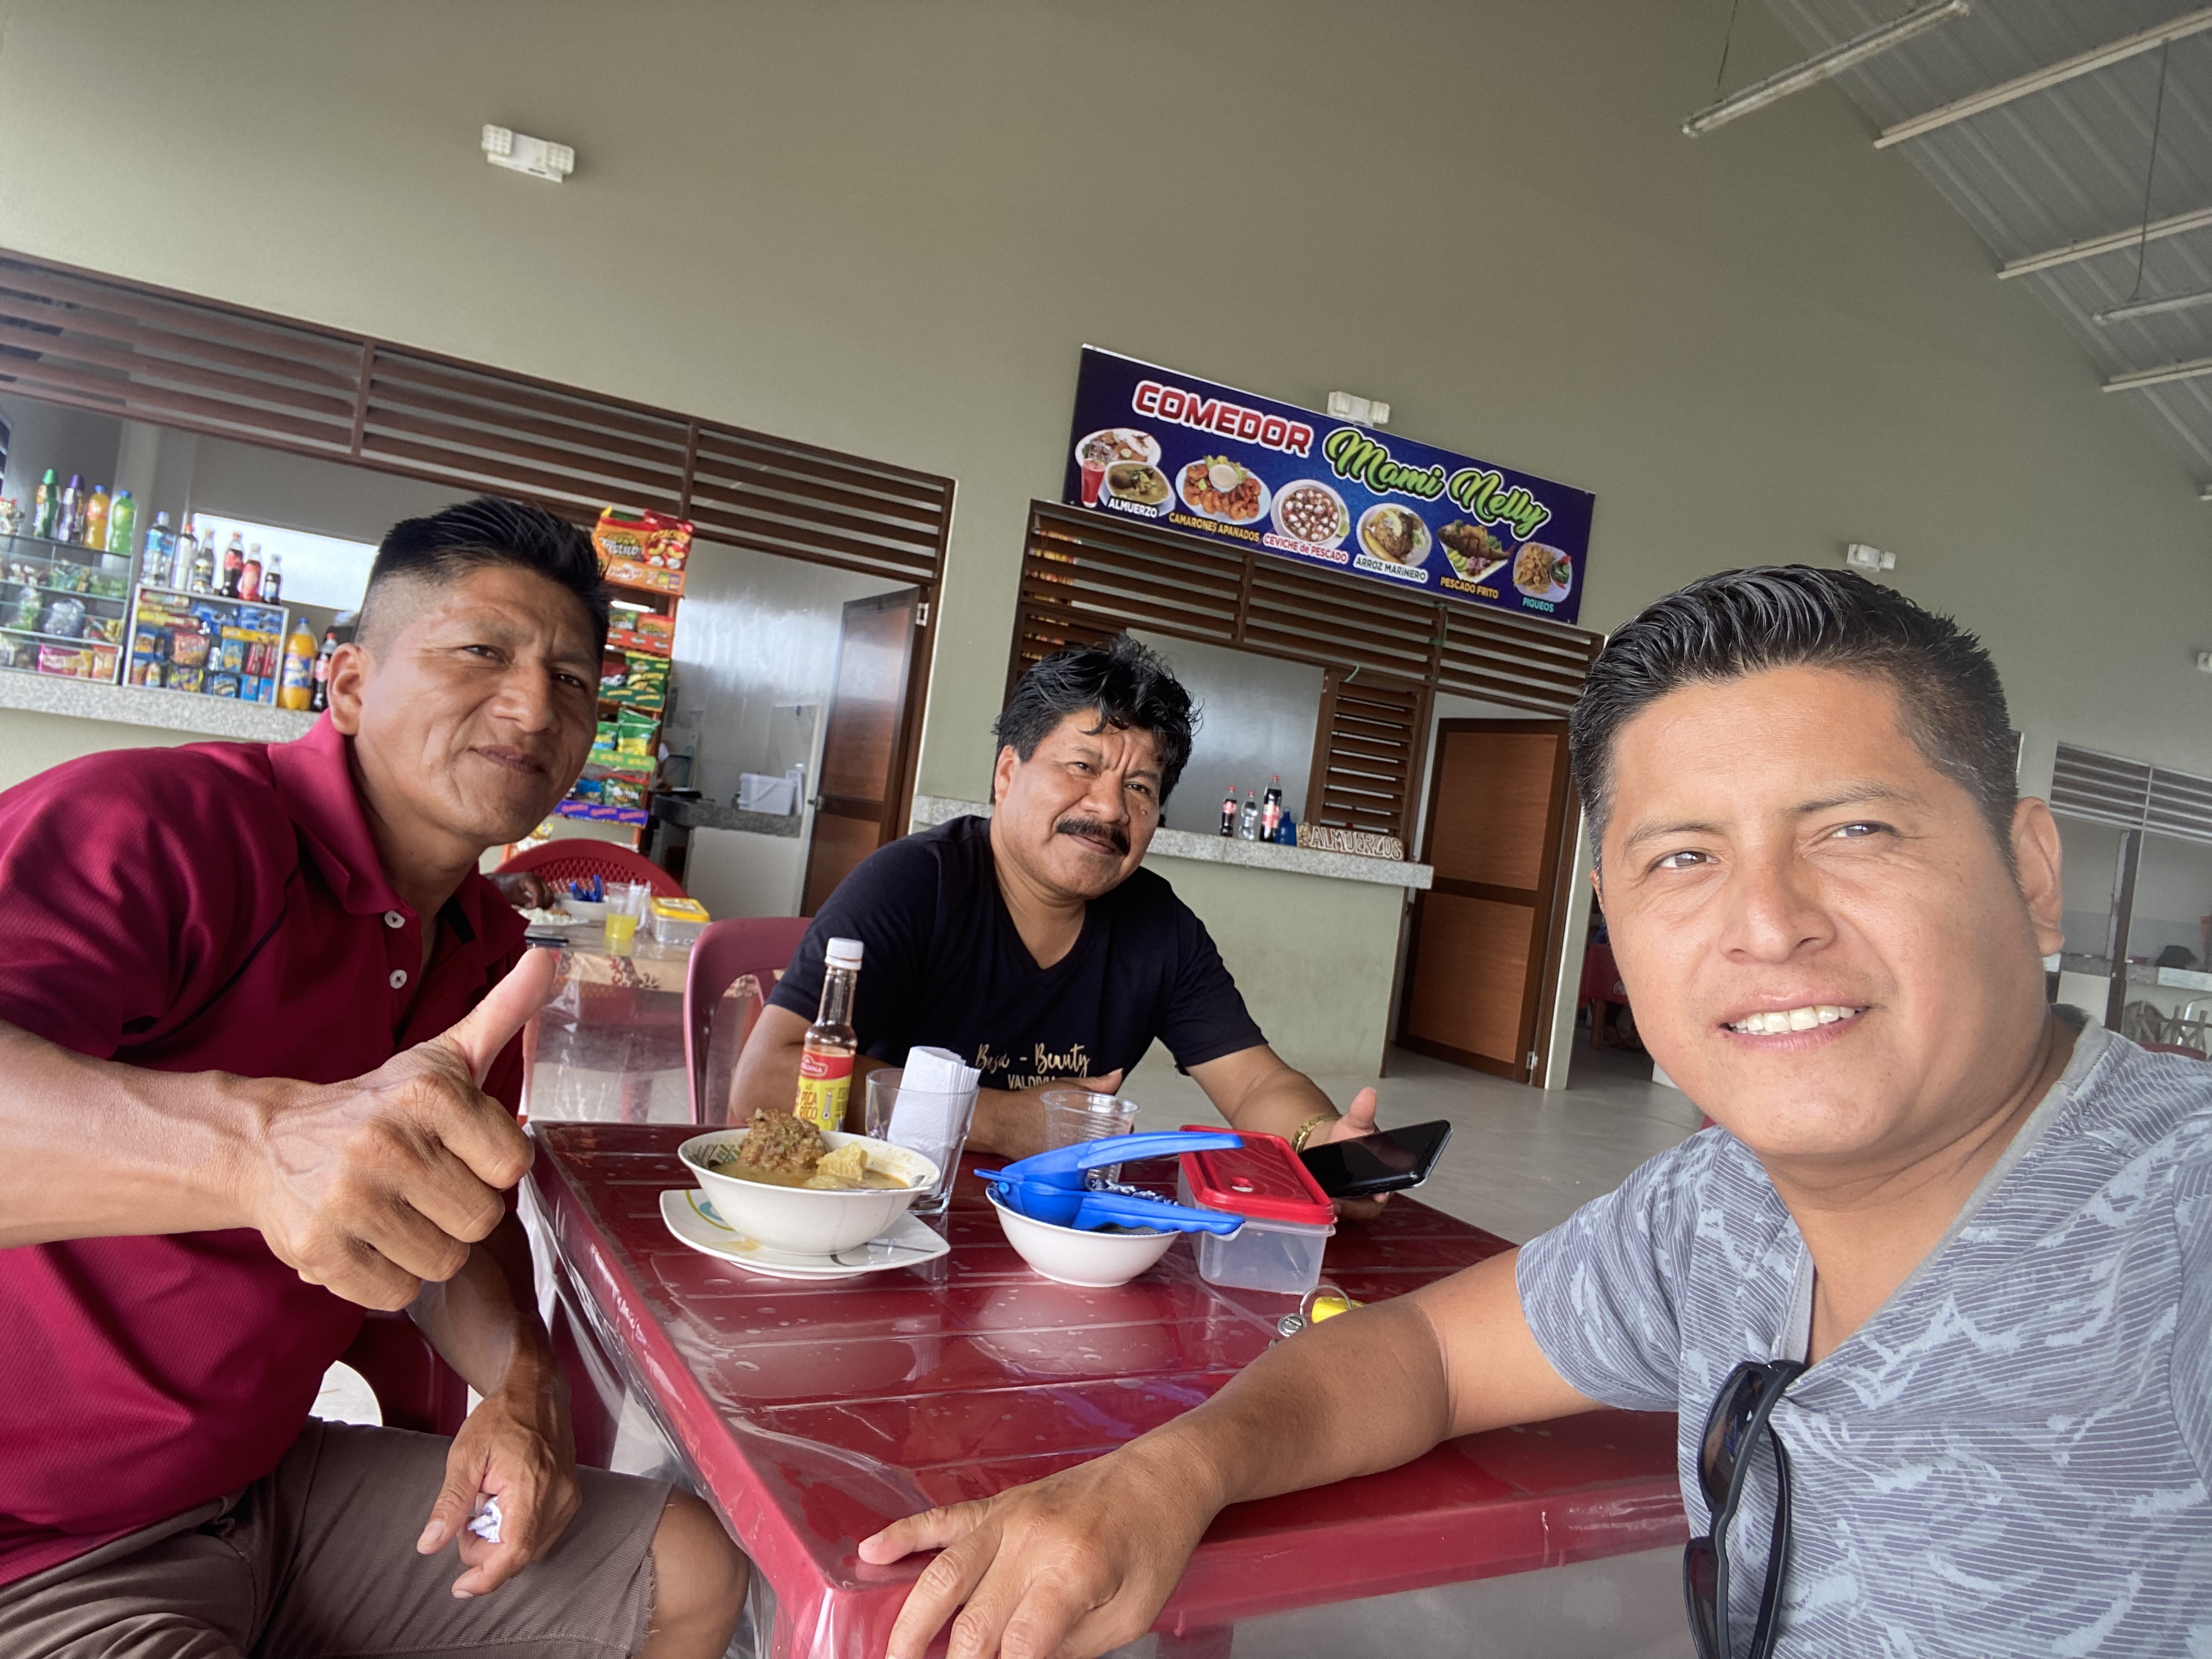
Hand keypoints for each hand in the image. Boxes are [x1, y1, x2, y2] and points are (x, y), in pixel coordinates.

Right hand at [237, 950, 551, 1309]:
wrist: (269, 1144)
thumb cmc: (376, 1106)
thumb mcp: (441, 1058)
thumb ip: (502, 1013)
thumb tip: (548, 959)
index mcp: (430, 1094)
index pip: (514, 1165)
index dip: (491, 1166)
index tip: (458, 1152)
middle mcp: (388, 1143)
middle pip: (482, 1220)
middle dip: (459, 1212)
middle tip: (423, 1187)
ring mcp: (351, 1199)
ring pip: (445, 1263)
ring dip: (426, 1248)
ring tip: (395, 1214)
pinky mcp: (320, 1250)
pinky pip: (398, 1293)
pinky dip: (388, 1278)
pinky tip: (366, 1241)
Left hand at [415, 1377, 580, 1597]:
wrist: (535, 1392)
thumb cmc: (501, 1418)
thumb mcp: (464, 1457)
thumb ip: (450, 1505)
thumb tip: (429, 1544)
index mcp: (531, 1487)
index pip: (514, 1552)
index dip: (487, 1578)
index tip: (461, 1587)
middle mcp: (557, 1497)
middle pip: (520, 1555)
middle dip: (486, 1553)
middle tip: (465, 1523)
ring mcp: (567, 1498)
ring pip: (532, 1548)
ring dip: (501, 1543)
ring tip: (485, 1509)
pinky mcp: (570, 1497)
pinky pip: (542, 1534)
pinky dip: (517, 1532)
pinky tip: (503, 1507)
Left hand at [490, 871, 554, 909]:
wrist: (497, 882)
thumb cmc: (502, 888)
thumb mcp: (512, 897)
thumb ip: (524, 902)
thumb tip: (535, 909)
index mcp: (532, 880)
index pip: (541, 895)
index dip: (536, 905)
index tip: (528, 911)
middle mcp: (539, 880)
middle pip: (549, 897)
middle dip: (543, 906)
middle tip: (532, 912)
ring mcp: (540, 883)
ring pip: (549, 897)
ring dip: (543, 905)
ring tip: (531, 910)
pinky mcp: (539, 887)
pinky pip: (545, 897)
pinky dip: (542, 903)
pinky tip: (532, 907)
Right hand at [858, 1439, 1213, 1658]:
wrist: (1166, 1474)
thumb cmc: (1156, 1546)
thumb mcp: (1130, 1615)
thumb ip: (1070, 1649)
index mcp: (1074, 1573)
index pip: (1017, 1649)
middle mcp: (1033, 1542)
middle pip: (974, 1623)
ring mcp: (1011, 1517)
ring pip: (942, 1575)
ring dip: (911, 1625)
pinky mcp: (1001, 1502)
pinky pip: (943, 1518)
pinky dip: (903, 1535)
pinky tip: (869, 1553)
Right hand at [969, 1070, 1125, 1160]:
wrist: (1003, 1122)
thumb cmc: (1030, 1104)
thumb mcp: (1067, 1085)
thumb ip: (1096, 1083)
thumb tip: (1117, 1076)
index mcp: (1089, 1123)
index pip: (1123, 1130)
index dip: (1125, 1126)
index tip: (1123, 1122)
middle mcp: (1082, 1145)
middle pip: (1112, 1147)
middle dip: (1114, 1140)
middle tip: (1108, 1131)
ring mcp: (1072, 1159)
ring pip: (1097, 1159)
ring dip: (1099, 1152)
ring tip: (1091, 1141)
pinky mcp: (1060, 1170)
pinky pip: (1079, 1167)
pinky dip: (1081, 1160)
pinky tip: (1076, 1151)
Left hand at [1314, 1088, 1390, 1220]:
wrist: (1330, 1143)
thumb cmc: (1348, 1137)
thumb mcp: (1354, 1123)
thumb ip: (1362, 1112)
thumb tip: (1368, 1094)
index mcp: (1384, 1176)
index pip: (1387, 1191)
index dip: (1381, 1194)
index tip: (1376, 1194)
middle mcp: (1372, 1193)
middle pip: (1367, 1207)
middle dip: (1353, 1207)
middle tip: (1338, 1203)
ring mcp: (1355, 1202)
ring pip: (1350, 1212)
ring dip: (1339, 1211)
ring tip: (1326, 1204)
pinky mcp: (1339, 1205)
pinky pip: (1336, 1212)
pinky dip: (1328, 1209)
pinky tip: (1317, 1203)